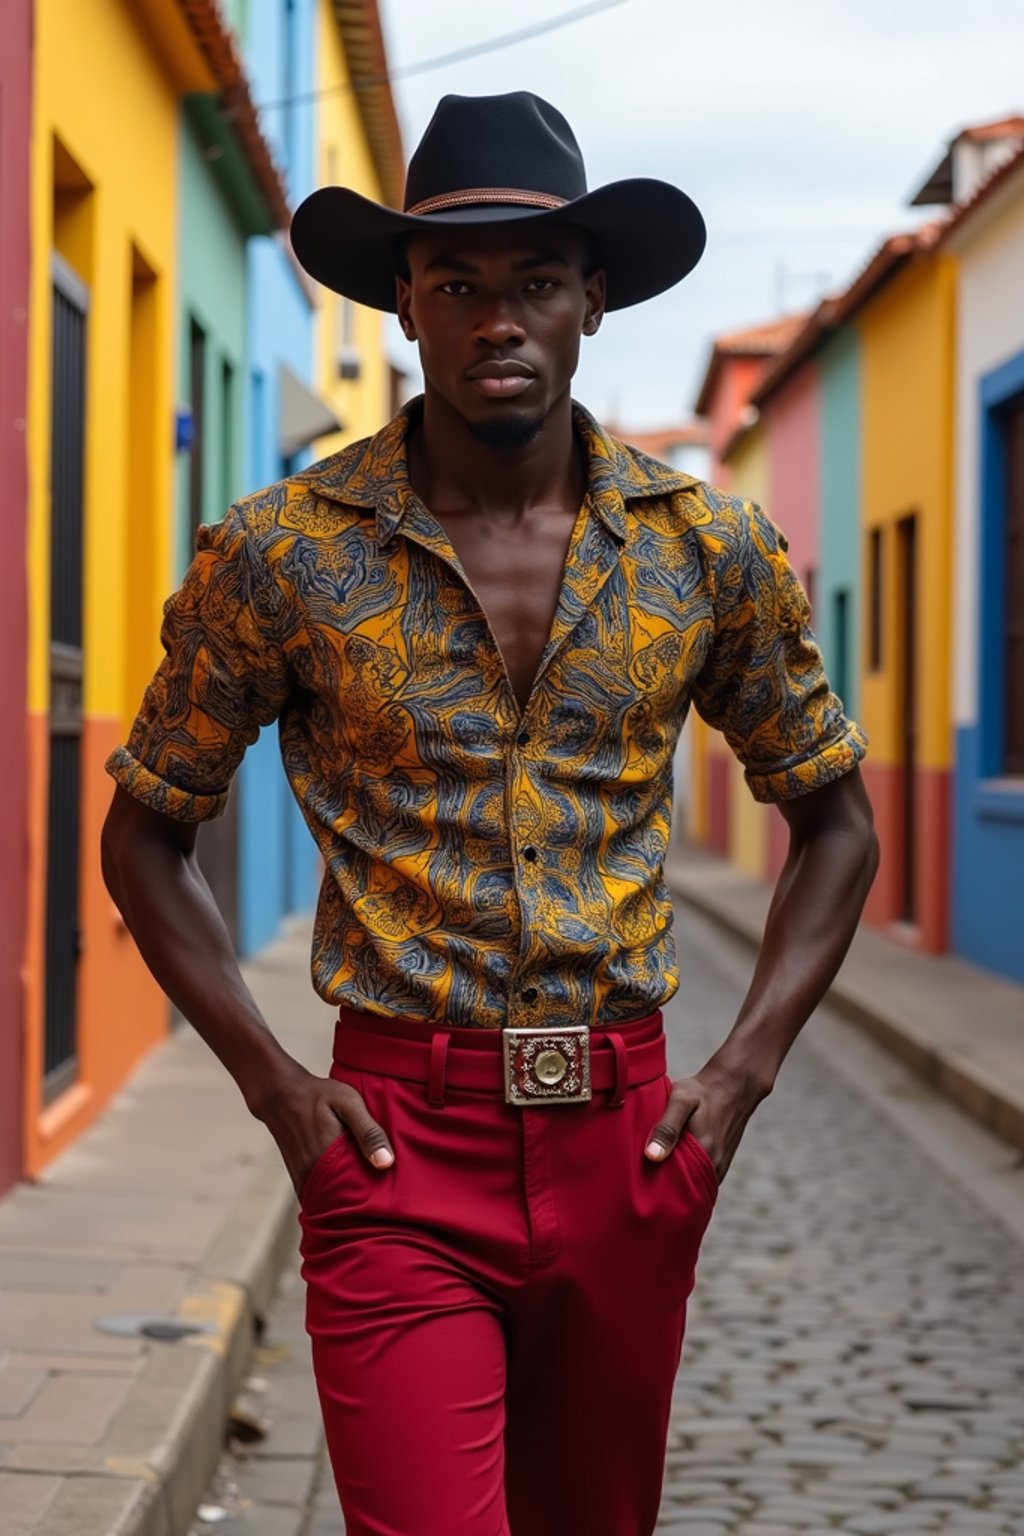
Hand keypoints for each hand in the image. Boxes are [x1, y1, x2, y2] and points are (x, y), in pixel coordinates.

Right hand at [249, 1057, 394, 1196]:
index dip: (377, 1196)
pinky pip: (321, 1193)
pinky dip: (335, 1190)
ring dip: (350, 1196)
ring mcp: (303, 1179)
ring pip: (332, 1199)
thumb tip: (386, 1162)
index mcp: (328, 1160)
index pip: (358, 1195)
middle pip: (346, 1201)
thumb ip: (368, 1131)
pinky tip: (349, 1178)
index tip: (391, 1192)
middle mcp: (312, 1176)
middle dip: (365, 1199)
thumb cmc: (317, 1095)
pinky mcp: (299, 1177)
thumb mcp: (349, 1103)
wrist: (280, 1094)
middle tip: (384, 1191)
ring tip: (369, 1184)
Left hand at [644, 1061, 769, 1183]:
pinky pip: (700, 1178)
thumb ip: (667, 1128)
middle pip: (683, 1189)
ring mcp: (719, 1167)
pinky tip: (671, 1163)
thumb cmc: (702, 1091)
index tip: (637, 1183)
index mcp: (703, 1154)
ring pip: (693, 1185)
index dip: (655, 1188)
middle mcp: (714, 1167)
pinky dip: (686, 1175)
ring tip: (654, 1171)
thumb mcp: (681, 1101)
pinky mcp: (720, 1163)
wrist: (734, 1085)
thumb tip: (652, 1156)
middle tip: (641, 1179)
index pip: (674, 1187)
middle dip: (663, 1188)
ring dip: (675, 1181)